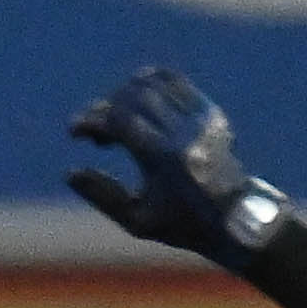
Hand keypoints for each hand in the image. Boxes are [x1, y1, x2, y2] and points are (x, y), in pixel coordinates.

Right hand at [66, 66, 285, 261]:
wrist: (236, 218)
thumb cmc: (182, 224)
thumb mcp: (137, 221)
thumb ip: (102, 195)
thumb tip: (70, 173)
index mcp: (163, 158)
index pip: (119, 120)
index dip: (90, 120)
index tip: (74, 131)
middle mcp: (182, 133)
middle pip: (133, 97)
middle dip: (105, 107)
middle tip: (96, 129)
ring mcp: (199, 119)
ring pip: (154, 84)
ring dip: (125, 93)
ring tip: (117, 115)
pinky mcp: (210, 113)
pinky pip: (176, 83)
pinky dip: (151, 84)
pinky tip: (139, 99)